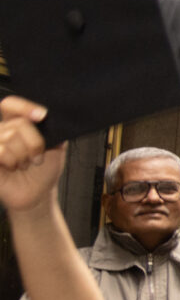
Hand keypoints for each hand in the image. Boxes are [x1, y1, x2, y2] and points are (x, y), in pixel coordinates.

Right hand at [0, 96, 64, 210]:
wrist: (37, 194)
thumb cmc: (43, 171)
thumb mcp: (55, 146)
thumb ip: (53, 129)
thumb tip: (55, 116)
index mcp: (14, 124)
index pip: (10, 105)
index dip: (24, 107)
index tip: (42, 116)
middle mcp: (1, 132)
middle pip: (18, 123)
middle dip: (35, 142)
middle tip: (37, 157)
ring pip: (9, 137)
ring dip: (24, 154)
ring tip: (24, 164)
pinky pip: (1, 151)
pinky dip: (12, 160)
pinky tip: (12, 168)